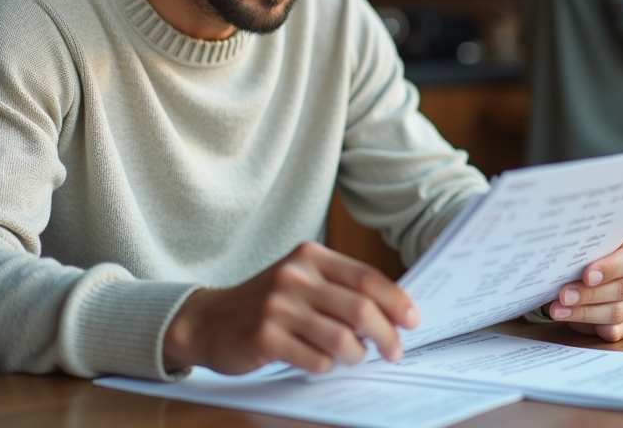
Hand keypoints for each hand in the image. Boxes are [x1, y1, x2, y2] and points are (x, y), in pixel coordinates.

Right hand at [163, 242, 418, 374]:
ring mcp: (278, 307)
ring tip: (356, 358)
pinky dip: (327, 366)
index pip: (366, 277)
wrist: (209, 320)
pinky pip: (315, 359)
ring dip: (358, 355)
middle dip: (387, 335)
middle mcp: (295, 276)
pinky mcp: (265, 337)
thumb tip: (394, 310)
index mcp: (310, 256)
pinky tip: (322, 363)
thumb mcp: (301, 280)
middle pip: (360, 308)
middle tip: (395, 351)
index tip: (413, 320)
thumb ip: (340, 287)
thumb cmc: (267, 302)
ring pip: (341, 338)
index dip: (396, 300)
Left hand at [546, 236, 622, 340]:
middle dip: (589, 294)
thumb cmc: (593, 253)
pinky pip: (614, 331)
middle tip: (564, 296)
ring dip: (584, 313)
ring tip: (559, 310)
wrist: (595, 266)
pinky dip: (592, 328)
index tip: (587, 276)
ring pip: (616, 313)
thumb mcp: (592, 245)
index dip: (609, 269)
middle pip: (622, 289)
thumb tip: (563, 258)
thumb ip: (587, 251)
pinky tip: (572, 321)